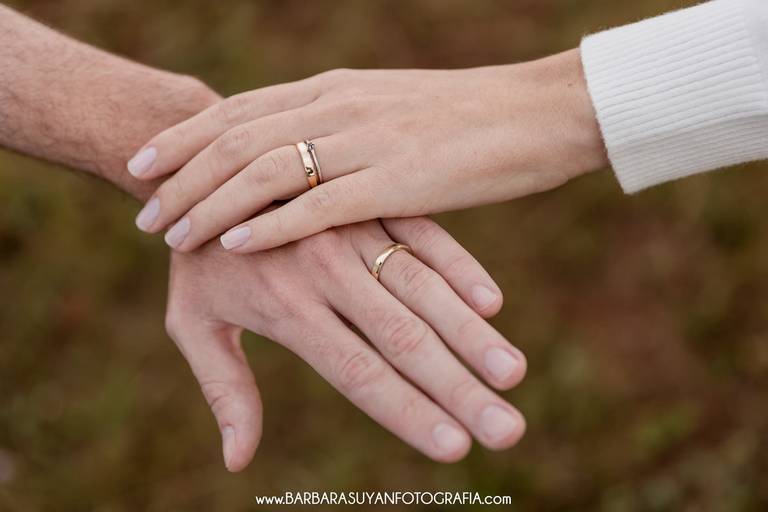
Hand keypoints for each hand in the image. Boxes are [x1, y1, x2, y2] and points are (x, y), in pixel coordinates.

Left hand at [129, 48, 606, 252]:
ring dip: (208, 203)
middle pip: (235, 138)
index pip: (239, 109)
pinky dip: (269, 224)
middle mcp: (339, 108)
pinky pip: (318, 204)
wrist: (540, 112)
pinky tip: (233, 244)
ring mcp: (366, 142)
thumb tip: (306, 152)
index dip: (185, 136)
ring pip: (263, 170)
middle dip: (179, 175)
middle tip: (140, 209)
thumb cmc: (470, 119)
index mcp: (335, 90)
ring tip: (169, 233)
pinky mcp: (397, 181)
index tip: (143, 162)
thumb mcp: (391, 112)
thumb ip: (344, 128)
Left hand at [167, 216, 525, 470]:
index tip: (454, 450)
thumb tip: (238, 461)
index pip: (358, 373)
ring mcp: (354, 232)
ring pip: (423, 289)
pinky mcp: (371, 200)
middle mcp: (328, 271)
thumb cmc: (194, 255)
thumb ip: (222, 387)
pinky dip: (459, 269)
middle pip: (403, 339)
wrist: (195, 156)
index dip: (408, 414)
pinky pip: (425, 236)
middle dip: (460, 389)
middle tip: (509, 431)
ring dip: (472, 334)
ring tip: (514, 375)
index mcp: (288, 307)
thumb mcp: (190, 321)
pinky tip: (494, 304)